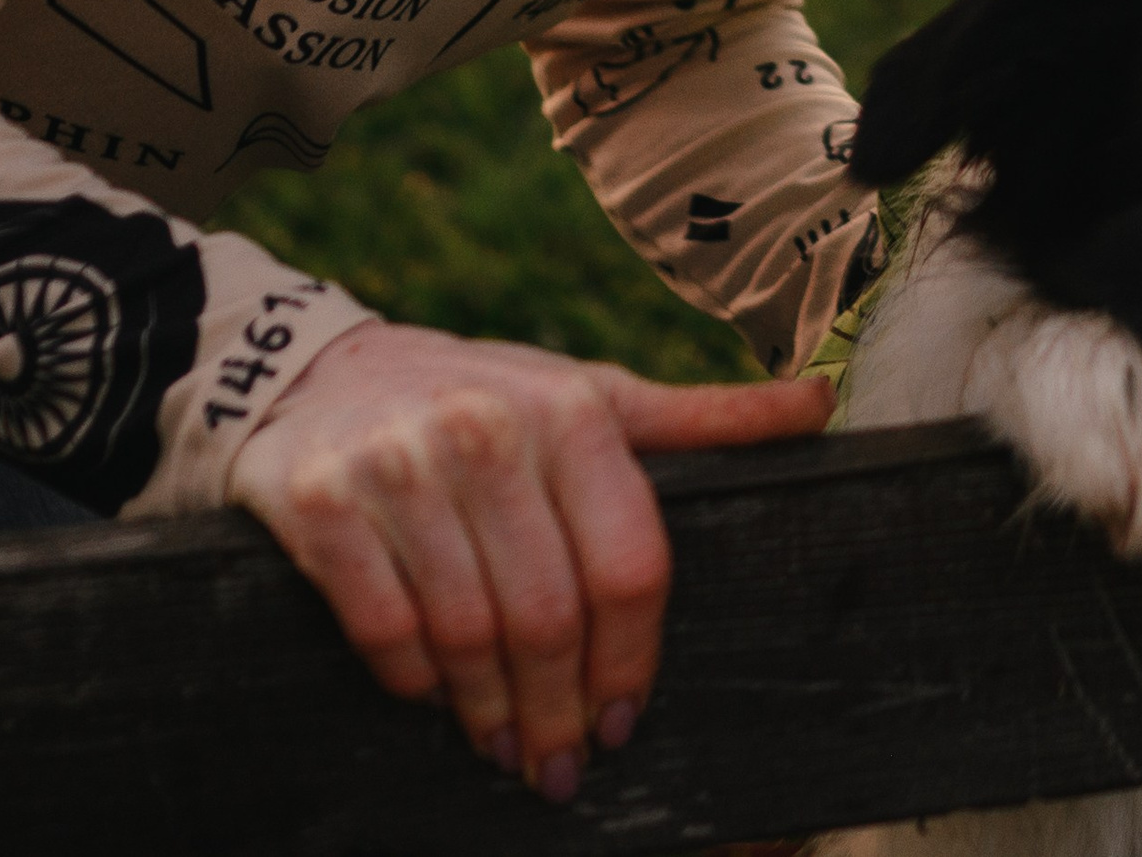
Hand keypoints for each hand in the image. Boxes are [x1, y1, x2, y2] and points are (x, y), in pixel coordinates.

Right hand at [229, 317, 829, 798]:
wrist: (325, 375)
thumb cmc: (489, 399)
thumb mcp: (594, 396)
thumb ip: (700, 419)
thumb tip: (819, 405)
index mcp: (573, 410)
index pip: (628, 566)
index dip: (632, 662)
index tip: (622, 722)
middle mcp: (488, 430)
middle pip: (550, 616)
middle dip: (560, 711)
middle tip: (560, 767)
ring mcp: (401, 467)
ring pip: (467, 633)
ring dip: (490, 712)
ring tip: (505, 747)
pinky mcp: (322, 505)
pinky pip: (387, 630)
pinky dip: (415, 682)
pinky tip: (434, 698)